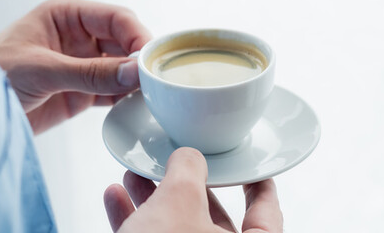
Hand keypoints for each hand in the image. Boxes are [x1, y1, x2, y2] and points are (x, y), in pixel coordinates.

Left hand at [0, 0, 150, 133]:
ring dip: (135, 82)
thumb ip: (89, 73)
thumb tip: (132, 72)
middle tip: (155, 80)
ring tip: (151, 96)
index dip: (137, 35)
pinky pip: (112, 94)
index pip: (114, 18)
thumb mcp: (42, 70)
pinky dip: (125, 100)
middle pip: (124, 42)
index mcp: (65, 16)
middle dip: (139, 60)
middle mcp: (77, 38)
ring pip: (121, 69)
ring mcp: (81, 67)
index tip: (150, 58)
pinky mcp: (80, 94)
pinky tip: (135, 107)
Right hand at [103, 147, 283, 232]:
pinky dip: (134, 222)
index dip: (257, 185)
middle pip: (212, 221)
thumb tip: (188, 159)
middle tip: (175, 164)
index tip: (249, 169)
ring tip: (135, 176)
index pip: (266, 214)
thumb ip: (188, 172)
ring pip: (175, 231)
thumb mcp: (178, 203)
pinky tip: (116, 198)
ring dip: (152, 201)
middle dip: (185, 187)